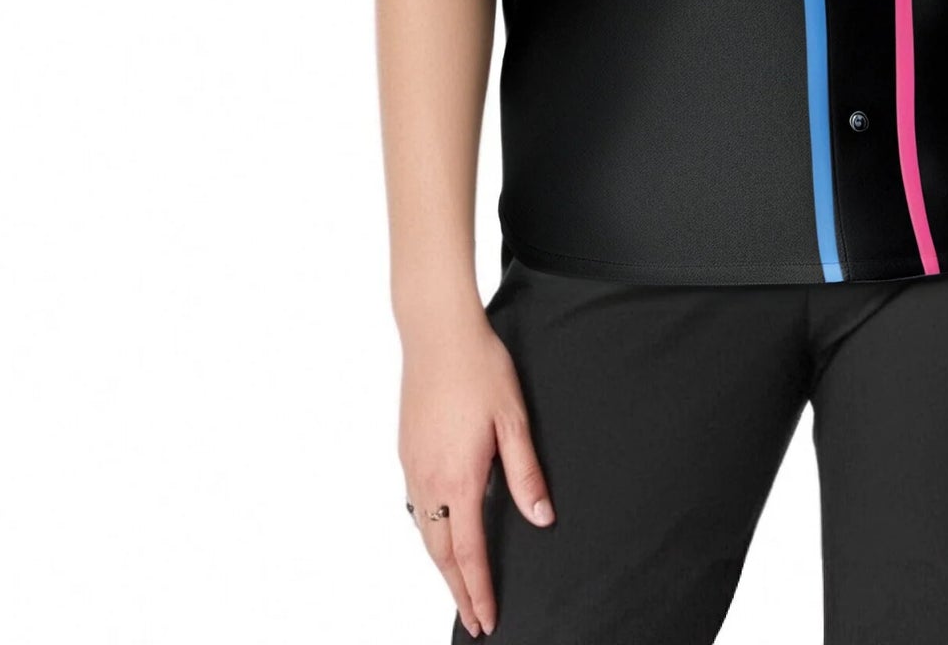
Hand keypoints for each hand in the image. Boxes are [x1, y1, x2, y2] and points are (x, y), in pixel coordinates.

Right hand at [399, 307, 554, 636]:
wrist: (437, 331)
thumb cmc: (479, 368)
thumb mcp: (513, 420)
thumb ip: (525, 474)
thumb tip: (541, 519)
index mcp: (457, 478)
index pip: (468, 552)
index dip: (478, 590)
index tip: (486, 619)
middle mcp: (428, 479)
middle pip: (440, 553)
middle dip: (457, 590)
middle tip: (474, 618)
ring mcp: (412, 465)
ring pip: (424, 531)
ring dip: (441, 564)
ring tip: (459, 585)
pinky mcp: (407, 450)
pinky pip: (416, 506)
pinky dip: (429, 532)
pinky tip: (439, 531)